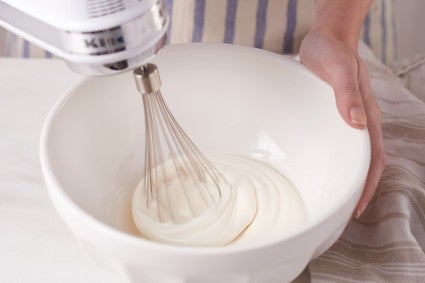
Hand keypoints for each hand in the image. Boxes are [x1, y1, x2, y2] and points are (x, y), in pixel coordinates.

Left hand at [299, 29, 386, 217]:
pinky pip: (331, 145)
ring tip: (326, 200)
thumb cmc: (333, 52)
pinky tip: (314, 169)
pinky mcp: (327, 117)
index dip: (367, 187)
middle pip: (361, 165)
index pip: (373, 160)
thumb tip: (356, 123)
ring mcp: (342, 121)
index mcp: (366, 116)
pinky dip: (328, 161)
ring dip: (341, 179)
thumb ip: (348, 94)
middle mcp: (357, 123)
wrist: (325, 39)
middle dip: (354, 191)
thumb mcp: (340, 70)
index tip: (354, 209)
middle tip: (337, 215)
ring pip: (346, 157)